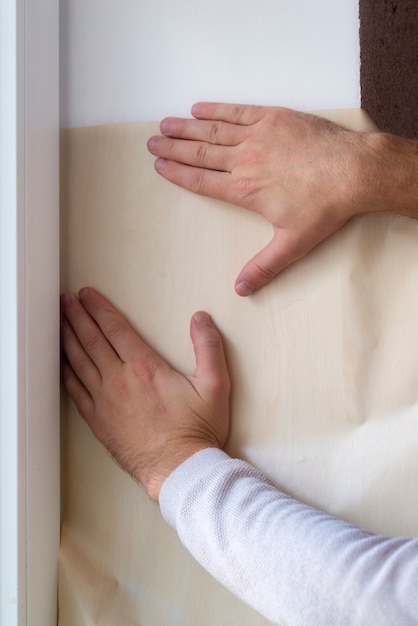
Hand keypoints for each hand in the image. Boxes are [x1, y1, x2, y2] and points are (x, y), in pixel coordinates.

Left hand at [60, 287, 229, 500]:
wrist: (179, 470)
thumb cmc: (196, 430)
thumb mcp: (215, 386)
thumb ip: (209, 348)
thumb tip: (200, 319)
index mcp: (145, 367)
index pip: (115, 328)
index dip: (98, 308)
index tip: (87, 294)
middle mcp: (119, 379)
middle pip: (91, 339)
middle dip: (76, 316)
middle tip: (64, 299)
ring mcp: (105, 400)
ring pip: (79, 361)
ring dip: (67, 337)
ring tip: (57, 320)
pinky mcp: (98, 419)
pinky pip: (74, 390)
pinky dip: (64, 371)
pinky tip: (59, 361)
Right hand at [147, 103, 376, 294]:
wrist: (355, 173)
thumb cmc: (326, 208)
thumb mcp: (293, 244)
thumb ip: (264, 267)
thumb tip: (241, 289)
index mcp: (245, 191)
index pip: (202, 181)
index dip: (177, 173)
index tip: (159, 166)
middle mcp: (245, 161)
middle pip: (200, 153)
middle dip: (173, 148)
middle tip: (152, 142)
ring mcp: (259, 137)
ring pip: (214, 130)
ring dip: (187, 127)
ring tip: (166, 123)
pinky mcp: (275, 118)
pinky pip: (238, 111)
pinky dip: (218, 109)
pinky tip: (200, 107)